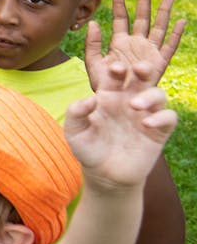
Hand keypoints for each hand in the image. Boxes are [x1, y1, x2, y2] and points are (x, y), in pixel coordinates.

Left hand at [65, 44, 176, 191]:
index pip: (116, 76)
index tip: (115, 69)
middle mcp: (129, 101)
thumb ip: (76, 113)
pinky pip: (168, 117)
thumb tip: (90, 99)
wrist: (104, 174)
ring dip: (150, 95)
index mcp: (109, 96)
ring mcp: (145, 115)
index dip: (117, 68)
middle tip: (139, 69)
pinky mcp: (158, 131)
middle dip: (143, 69)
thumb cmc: (88, 149)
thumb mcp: (74, 131)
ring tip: (135, 106)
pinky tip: (146, 124)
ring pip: (158, 94)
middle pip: (142, 78)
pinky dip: (161, 117)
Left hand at [85, 0, 185, 89]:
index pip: (121, 18)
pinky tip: (181, 22)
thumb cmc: (104, 85)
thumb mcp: (94, 63)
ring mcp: (148, 52)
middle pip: (143, 18)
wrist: (115, 104)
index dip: (120, 4)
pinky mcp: (159, 64)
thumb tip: (93, 22)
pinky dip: (176, 35)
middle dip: (146, 1)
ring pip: (158, 28)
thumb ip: (92, 44)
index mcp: (119, 42)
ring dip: (164, 12)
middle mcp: (136, 44)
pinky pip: (169, 47)